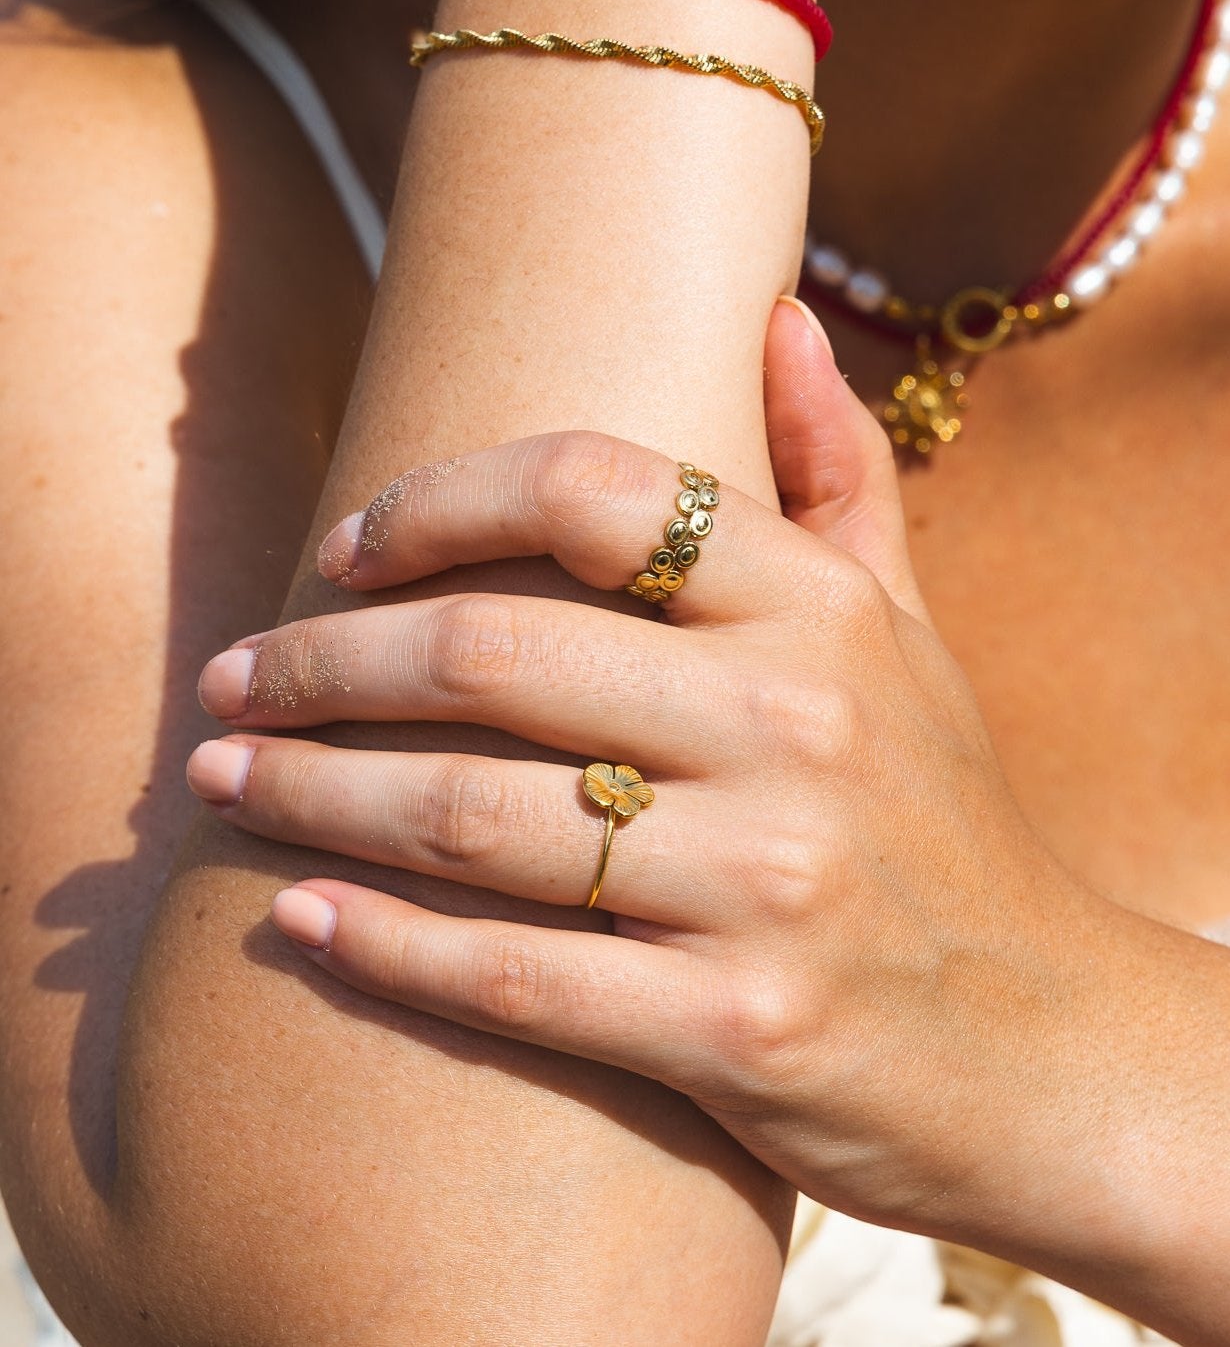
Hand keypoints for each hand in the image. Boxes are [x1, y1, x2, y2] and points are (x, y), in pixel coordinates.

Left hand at [190, 299, 1103, 1247]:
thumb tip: (778, 313)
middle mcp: (794, 725)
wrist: (1046, 1047)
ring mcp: (764, 884)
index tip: (340, 548)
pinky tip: (295, 918)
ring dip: (310, 794)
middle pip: (486, 653)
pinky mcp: (733, 1032)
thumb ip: (838, 466)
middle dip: (319, 662)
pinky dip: (379, 946)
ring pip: (466, 817)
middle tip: (227, 682)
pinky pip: (506, 978)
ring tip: (218, 780)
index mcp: (819, 607)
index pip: (590, 490)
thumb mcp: (908, 627)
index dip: (435, 501)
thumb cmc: (942, 814)